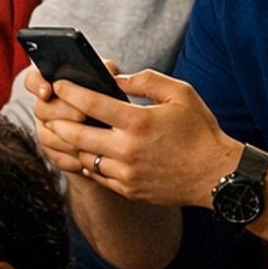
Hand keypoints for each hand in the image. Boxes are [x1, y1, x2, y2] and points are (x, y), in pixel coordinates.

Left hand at [28, 65, 237, 205]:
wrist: (216, 176)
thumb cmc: (200, 131)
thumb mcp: (181, 94)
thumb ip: (146, 80)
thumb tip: (116, 79)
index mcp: (138, 122)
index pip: (91, 103)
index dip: (70, 91)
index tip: (59, 83)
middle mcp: (127, 149)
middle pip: (75, 134)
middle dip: (58, 120)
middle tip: (51, 111)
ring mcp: (126, 173)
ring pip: (83, 157)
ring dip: (72, 144)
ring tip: (66, 131)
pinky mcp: (128, 189)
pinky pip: (97, 175)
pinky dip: (88, 162)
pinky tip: (88, 152)